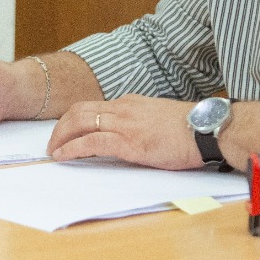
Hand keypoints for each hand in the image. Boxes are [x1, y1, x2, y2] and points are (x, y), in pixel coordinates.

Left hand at [47, 94, 204, 169]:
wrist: (206, 129)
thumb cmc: (189, 129)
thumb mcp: (157, 120)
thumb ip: (138, 124)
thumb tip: (126, 137)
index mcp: (130, 103)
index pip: (92, 106)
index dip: (73, 119)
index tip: (64, 131)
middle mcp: (123, 108)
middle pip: (79, 111)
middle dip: (60, 127)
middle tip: (52, 142)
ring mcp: (125, 124)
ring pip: (80, 123)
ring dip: (61, 137)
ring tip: (53, 151)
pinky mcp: (128, 142)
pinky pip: (91, 142)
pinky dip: (72, 148)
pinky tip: (63, 156)